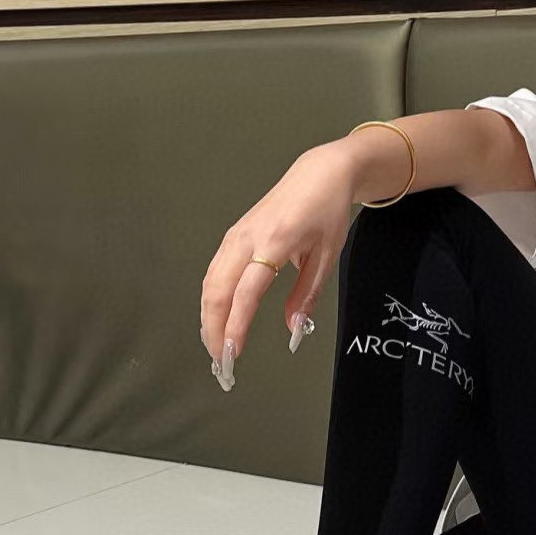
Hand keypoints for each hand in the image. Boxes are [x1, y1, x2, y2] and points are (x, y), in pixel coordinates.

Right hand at [199, 141, 354, 386]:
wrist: (319, 174)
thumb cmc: (327, 210)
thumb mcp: (328, 255)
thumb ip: (307, 294)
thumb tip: (294, 329)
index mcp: (275, 242)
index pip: (246, 293)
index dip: (236, 326)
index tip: (233, 352)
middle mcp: (248, 237)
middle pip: (218, 290)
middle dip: (214, 329)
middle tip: (220, 360)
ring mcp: (236, 235)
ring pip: (210, 282)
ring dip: (208, 317)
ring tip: (216, 346)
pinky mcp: (233, 236)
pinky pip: (214, 271)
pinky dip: (210, 299)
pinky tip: (214, 317)